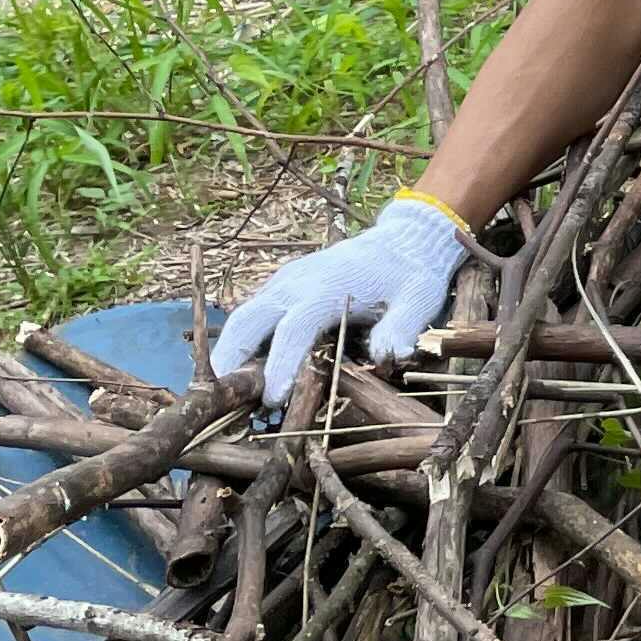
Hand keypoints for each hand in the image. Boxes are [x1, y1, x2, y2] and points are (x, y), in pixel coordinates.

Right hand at [209, 197, 469, 405]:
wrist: (404, 240)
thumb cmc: (412, 275)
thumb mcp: (420, 299)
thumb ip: (403, 327)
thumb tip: (388, 356)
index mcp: (327, 287)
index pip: (294, 328)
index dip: (281, 363)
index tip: (272, 398)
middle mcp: (296, 283)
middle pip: (248, 321)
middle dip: (231, 359)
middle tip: (220, 400)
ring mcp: (284, 283)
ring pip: (241, 318)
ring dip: (227, 353)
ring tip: (220, 393)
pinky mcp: (281, 288)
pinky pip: (250, 315)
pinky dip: (237, 343)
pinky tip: (237, 375)